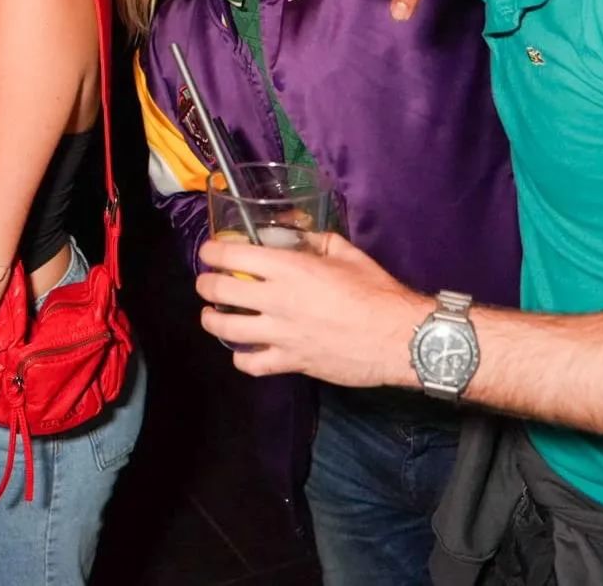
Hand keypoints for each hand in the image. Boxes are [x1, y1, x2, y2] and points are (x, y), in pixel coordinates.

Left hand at [195, 234, 426, 387]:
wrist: (398, 337)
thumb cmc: (376, 291)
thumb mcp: (347, 254)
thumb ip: (317, 242)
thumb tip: (301, 239)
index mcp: (289, 267)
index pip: (232, 255)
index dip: (212, 252)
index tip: (208, 252)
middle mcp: (277, 299)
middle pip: (220, 289)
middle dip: (205, 283)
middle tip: (207, 283)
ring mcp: (280, 333)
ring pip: (225, 328)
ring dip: (212, 319)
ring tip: (213, 315)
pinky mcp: (290, 362)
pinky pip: (251, 364)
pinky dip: (242, 358)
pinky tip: (245, 350)